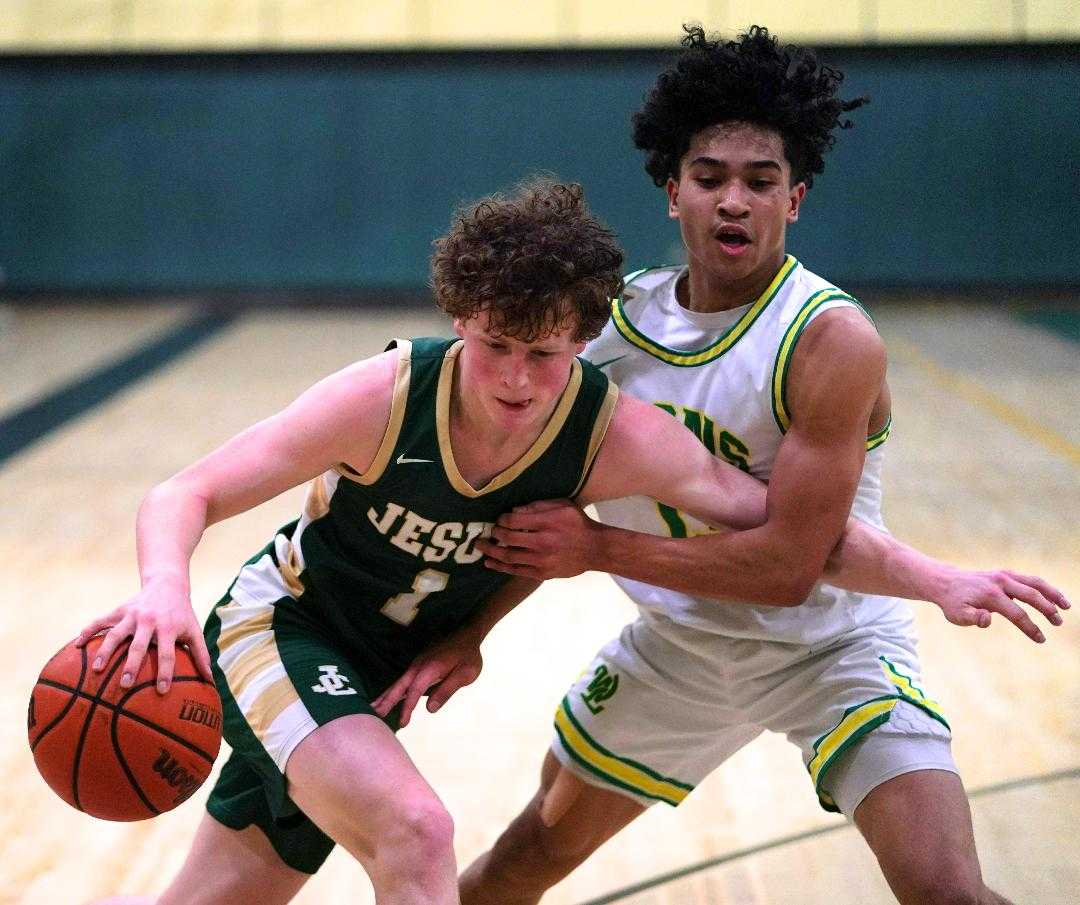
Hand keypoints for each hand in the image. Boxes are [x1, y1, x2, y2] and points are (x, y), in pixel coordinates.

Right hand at [75, 574, 213, 692]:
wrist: (167, 584)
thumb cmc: (182, 613)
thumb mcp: (194, 631)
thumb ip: (201, 654)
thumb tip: (210, 681)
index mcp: (169, 628)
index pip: (168, 654)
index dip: (166, 672)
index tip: (162, 691)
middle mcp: (149, 621)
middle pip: (139, 646)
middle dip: (131, 665)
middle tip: (124, 685)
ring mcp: (132, 615)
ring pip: (115, 634)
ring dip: (104, 651)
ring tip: (96, 670)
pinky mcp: (119, 610)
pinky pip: (100, 621)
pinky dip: (88, 631)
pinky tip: (76, 645)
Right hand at [371, 631, 483, 727]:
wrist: (467, 634)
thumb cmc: (468, 655)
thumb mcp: (465, 674)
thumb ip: (447, 690)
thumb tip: (429, 709)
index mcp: (431, 668)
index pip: (415, 691)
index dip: (408, 708)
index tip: (403, 723)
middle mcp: (419, 666)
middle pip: (400, 685)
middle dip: (386, 700)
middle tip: (373, 714)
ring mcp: (417, 664)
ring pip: (399, 682)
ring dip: (386, 695)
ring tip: (373, 708)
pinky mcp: (418, 666)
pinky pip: (403, 680)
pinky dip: (394, 690)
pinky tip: (387, 698)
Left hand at [477, 499, 600, 579]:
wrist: (595, 549)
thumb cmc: (577, 523)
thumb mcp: (562, 505)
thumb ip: (537, 506)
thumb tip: (514, 511)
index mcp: (547, 523)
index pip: (514, 521)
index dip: (502, 520)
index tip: (499, 519)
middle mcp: (542, 542)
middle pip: (508, 538)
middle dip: (494, 534)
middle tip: (488, 532)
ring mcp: (542, 560)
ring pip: (509, 557)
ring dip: (491, 552)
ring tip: (480, 547)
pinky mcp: (542, 573)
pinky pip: (517, 571)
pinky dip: (501, 567)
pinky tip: (490, 563)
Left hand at [932, 568, 1068, 642]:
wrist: (945, 582)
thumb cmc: (952, 603)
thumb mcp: (956, 615)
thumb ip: (972, 619)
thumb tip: (987, 619)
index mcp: (990, 595)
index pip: (1017, 613)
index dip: (1030, 627)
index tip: (1041, 639)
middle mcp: (1000, 582)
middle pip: (1031, 595)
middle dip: (1047, 609)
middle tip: (1058, 623)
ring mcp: (1004, 576)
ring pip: (1035, 582)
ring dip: (1052, 594)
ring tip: (1067, 606)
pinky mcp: (1006, 574)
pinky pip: (1030, 579)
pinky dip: (1044, 587)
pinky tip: (1054, 598)